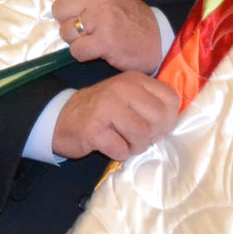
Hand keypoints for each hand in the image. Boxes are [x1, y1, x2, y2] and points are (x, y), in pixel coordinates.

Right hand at [51, 72, 179, 160]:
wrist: (61, 117)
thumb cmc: (102, 112)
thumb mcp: (128, 98)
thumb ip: (151, 105)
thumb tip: (170, 123)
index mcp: (134, 80)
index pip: (171, 100)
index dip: (168, 120)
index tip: (153, 127)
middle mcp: (122, 89)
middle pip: (158, 119)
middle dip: (152, 136)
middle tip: (137, 138)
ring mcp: (106, 107)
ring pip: (141, 136)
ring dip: (135, 147)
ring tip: (123, 143)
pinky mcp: (94, 129)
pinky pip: (121, 149)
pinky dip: (118, 153)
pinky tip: (108, 146)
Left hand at [53, 0, 163, 72]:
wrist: (159, 40)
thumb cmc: (130, 17)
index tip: (76, 6)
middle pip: (58, 8)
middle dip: (68, 21)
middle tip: (88, 26)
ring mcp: (101, 16)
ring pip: (64, 31)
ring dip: (76, 39)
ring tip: (95, 37)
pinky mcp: (104, 40)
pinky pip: (75, 50)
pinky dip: (84, 54)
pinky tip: (98, 50)